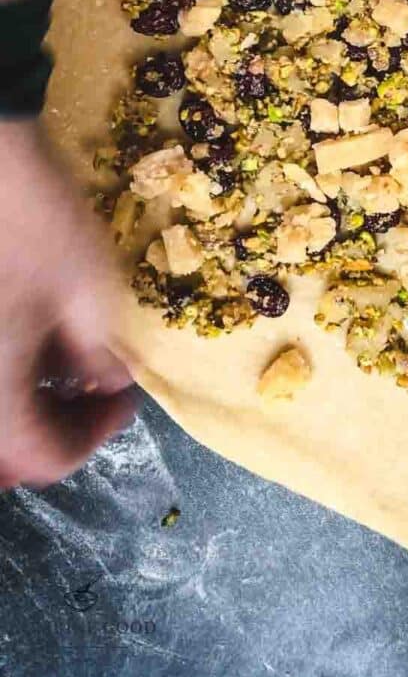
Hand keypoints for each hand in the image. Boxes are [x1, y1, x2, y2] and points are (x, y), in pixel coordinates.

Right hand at [0, 120, 133, 489]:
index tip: (125, 398)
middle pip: (3, 449)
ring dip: (19, 400)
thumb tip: (107, 381)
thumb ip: (99, 351)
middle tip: (84, 396)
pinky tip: (26, 329)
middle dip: (45, 430)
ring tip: (58, 361)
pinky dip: (2, 366)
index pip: (43, 458)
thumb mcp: (91, 287)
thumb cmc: (33, 218)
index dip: (95, 436)